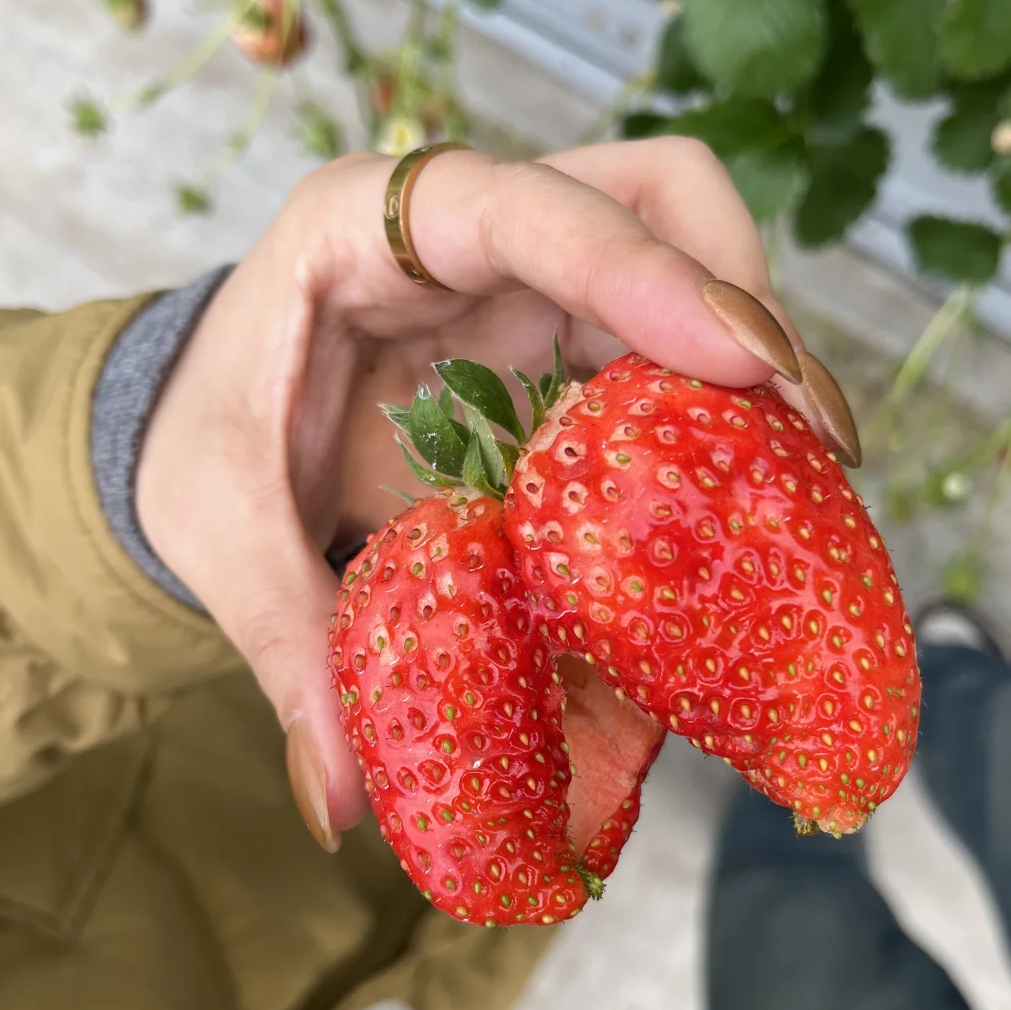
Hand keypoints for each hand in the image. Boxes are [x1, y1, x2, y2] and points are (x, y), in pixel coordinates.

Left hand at [135, 138, 859, 849]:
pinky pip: (664, 368)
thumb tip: (344, 805)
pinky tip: (743, 522)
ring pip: (683, 279)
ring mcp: (526, 287)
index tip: (746, 361)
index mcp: (365, 228)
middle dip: (744, 308)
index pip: (526, 205)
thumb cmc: (200, 442)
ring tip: (811, 490)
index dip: (645, 270)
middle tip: (814, 436)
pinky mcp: (561, 350)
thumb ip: (287, 648)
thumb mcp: (217, 530)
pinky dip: (715, 437)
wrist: (196, 431)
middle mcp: (468, 237)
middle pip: (653, 206)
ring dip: (752, 379)